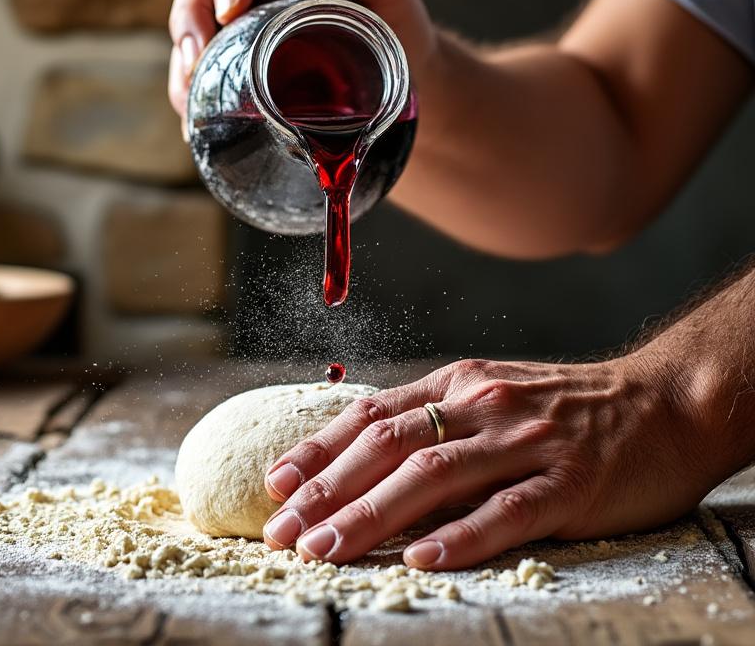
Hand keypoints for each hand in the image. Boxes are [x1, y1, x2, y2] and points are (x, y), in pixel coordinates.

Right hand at [167, 0, 438, 117]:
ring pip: (190, 33)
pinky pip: (201, 77)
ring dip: (182, 63)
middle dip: (188, 18)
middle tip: (198, 55)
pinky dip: (192, 100)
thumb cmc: (394, 21)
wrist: (405, 82)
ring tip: (190, 94)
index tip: (230, 9)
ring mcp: (242, 31)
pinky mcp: (239, 71)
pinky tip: (195, 125)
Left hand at [258, 355, 723, 569]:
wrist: (669, 403)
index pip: (370, 416)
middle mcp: (483, 406)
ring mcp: (527, 442)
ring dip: (371, 514)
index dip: (317, 450)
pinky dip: (462, 535)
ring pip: (433, 477)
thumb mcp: (491, 398)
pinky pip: (507, 511)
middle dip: (326, 491)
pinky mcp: (571, 483)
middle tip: (282, 531)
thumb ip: (432, 424)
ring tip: (327, 549)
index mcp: (457, 385)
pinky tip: (422, 557)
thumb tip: (358, 463)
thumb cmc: (568, 409)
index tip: (274, 484)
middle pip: (388, 448)